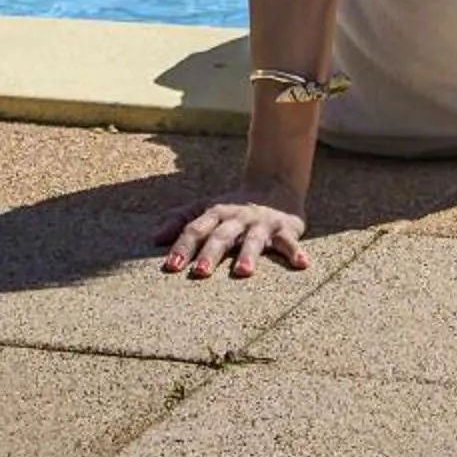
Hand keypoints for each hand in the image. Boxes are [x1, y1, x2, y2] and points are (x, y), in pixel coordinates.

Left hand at [153, 188, 308, 279]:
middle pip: (221, 236)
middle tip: (200, 274)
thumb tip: (154, 237)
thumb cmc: (234, 207)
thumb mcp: (207, 209)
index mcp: (216, 213)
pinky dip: (296, 252)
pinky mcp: (285, 228)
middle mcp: (237, 217)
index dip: (182, 246)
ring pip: (253, 240)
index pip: (196, 229)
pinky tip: (303, 263)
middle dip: (210, 253)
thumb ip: (181, 220)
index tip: (171, 266)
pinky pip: (290, 242)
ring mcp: (261, 223)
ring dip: (248, 255)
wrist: (275, 182)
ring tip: (243, 273)